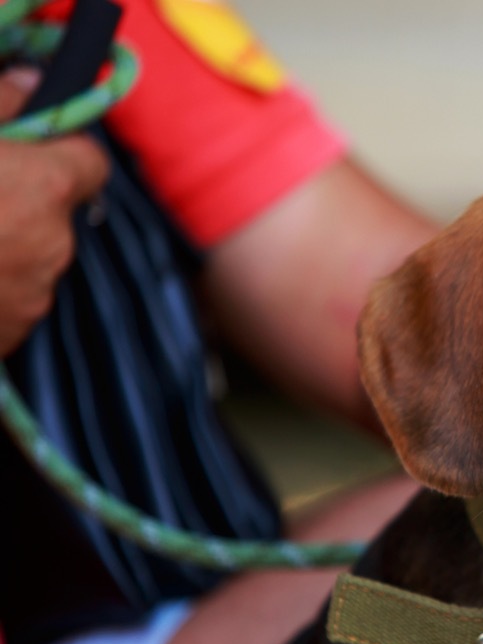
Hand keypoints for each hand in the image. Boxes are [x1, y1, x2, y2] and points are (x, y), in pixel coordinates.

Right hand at [0, 68, 109, 356]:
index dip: (60, 150)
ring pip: (28, 256)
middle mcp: (52, 245)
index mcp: (45, 187)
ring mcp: (31, 296)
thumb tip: (32, 83)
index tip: (25, 146)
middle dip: (17, 197)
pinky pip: (7, 298)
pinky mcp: (8, 336)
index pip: (90, 162)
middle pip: (54, 211)